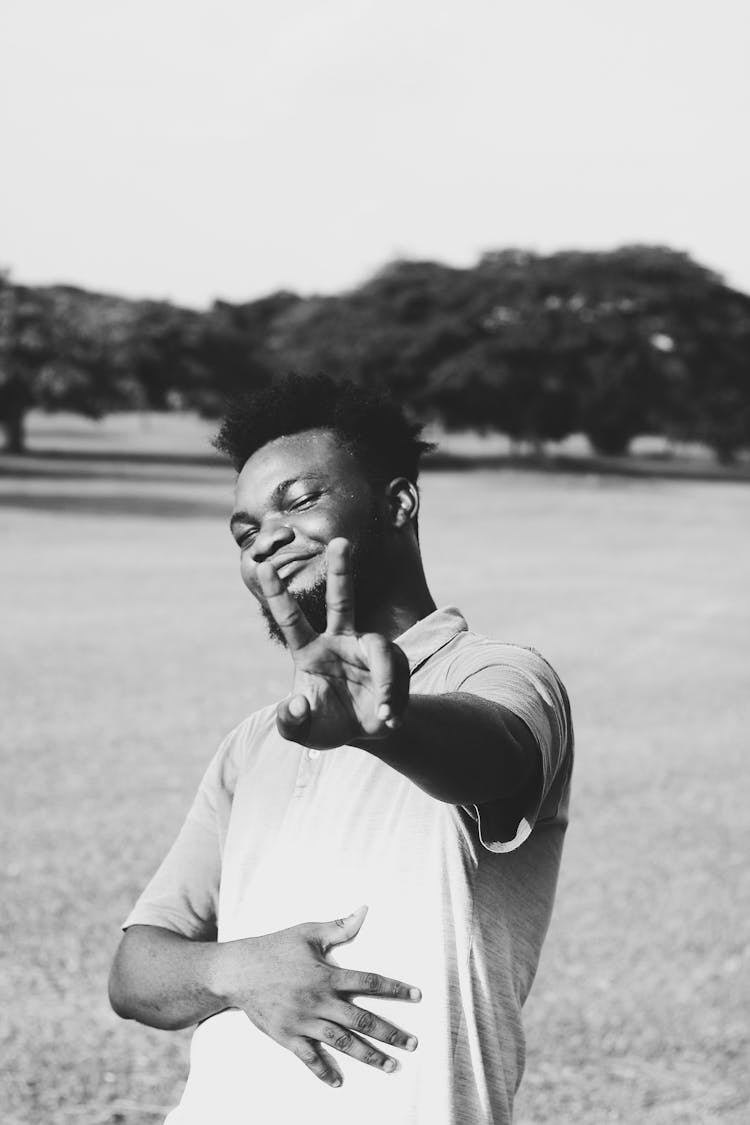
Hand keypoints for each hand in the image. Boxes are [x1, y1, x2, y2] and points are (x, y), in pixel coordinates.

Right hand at [212, 905, 420, 1086]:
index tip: (417, 996)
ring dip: (369, 1055)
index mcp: (327, 975)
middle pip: (362, 1020)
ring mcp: (303, 1021)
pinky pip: (309, 1058)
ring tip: (391, 1066)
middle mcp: (319, 1001)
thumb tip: (364, 910)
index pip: (369, 982)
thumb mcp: (307, 932)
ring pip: (343, 1043)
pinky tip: (338, 1082)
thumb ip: (339, 927)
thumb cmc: (275, 947)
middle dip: (391, 1033)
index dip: (395, 989)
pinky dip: (323, 1071)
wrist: (238, 971)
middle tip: (413, 1043)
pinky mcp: (287, 1036)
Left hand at [257, 537, 409, 748]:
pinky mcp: (393, 660)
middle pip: (342, 600)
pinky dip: (393, 699)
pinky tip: (388, 720)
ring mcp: (367, 648)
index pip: (291, 620)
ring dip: (386, 683)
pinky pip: (396, 673)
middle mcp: (339, 641)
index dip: (278, 595)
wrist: (365, 732)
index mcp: (309, 651)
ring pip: (380, 650)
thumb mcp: (303, 733)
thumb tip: (295, 704)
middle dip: (341, 570)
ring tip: (384, 715)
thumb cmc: (327, 725)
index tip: (262, 567)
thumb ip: (291, 722)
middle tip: (338, 541)